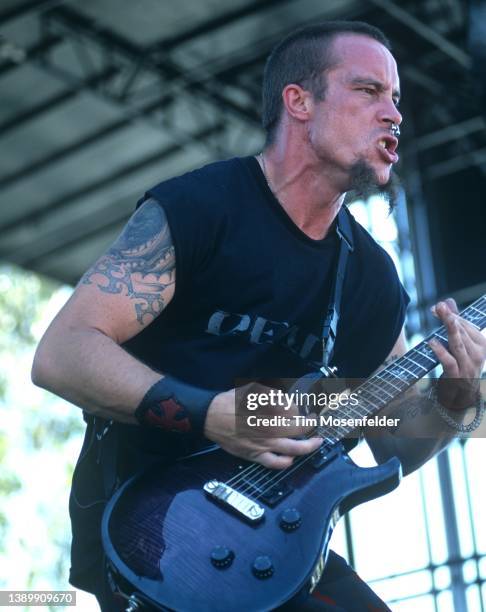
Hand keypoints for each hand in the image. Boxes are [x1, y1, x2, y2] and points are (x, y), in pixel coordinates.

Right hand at [203, 385, 321, 468]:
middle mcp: (270, 427)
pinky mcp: (255, 454)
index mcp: (270, 410)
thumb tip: (286, 401)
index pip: (296, 412)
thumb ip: (271, 395)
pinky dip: (286, 462)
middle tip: (315, 423)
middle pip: (299, 429)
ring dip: (309, 446)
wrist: (211, 416)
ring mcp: (264, 443)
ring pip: (294, 448)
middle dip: (311, 426)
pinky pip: (275, 463)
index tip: (305, 410)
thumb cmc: (231, 402)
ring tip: (316, 442)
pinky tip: (291, 459)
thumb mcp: (252, 390)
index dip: (303, 411)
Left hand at [429, 298, 485, 409]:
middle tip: (438, 307)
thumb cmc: (460, 364)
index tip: (438, 306)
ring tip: (440, 317)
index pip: (466, 325)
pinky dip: (440, 351)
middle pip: (462, 333)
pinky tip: (431, 342)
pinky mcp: (457, 376)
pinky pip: (449, 361)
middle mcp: (478, 354)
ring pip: (457, 344)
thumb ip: (455, 323)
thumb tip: (448, 301)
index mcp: (481, 343)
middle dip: (449, 318)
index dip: (452, 315)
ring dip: (448, 329)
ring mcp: (468, 366)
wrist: (461, 394)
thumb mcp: (460, 343)